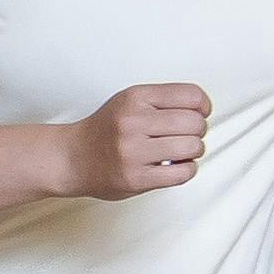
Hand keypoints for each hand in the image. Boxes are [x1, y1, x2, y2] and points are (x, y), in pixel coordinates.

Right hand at [58, 83, 211, 199]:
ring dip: (193, 151)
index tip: (199, 114)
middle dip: (197, 131)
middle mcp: (132, 122)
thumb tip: (203, 110)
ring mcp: (133, 151)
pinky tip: (174, 166)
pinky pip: (183, 173)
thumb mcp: (130, 102)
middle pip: (195, 122)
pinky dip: (186, 170)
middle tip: (185, 135)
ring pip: (193, 147)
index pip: (191, 95)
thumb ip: (163, 101)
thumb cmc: (105, 131)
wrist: (70, 157)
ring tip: (179, 152)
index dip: (203, 106)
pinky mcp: (135, 178)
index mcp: (134, 98)